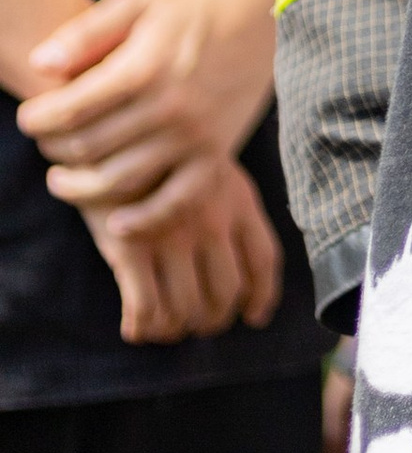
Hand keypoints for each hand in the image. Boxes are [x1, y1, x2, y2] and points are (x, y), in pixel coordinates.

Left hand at [19, 0, 277, 207]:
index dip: (37, 120)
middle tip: (47, 143)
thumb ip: (84, 33)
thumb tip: (39, 65)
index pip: (70, 110)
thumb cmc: (187, 10)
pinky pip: (176, 201)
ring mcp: (194, 136)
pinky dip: (144, 220)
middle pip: (88, 148)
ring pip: (120, 181)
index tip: (29, 118)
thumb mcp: (134, 5)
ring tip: (62, 180)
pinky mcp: (216, 155)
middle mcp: (168, 107)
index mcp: (143, 68)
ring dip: (80, 189)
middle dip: (54, 150)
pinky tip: (116, 224)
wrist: (257, 19)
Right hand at [84, 156, 282, 343]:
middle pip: (225, 293)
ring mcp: (172, 234)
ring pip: (186, 309)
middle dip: (212, 319)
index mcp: (237, 198)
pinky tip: (134, 328)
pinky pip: (146, 308)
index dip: (261, 296)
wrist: (106, 124)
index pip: (263, 260)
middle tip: (196, 324)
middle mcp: (211, 219)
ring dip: (174, 328)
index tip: (253, 316)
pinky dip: (142, 326)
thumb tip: (242, 265)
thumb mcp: (208, 165)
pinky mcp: (131, 246)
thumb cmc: (157, 149)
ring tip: (163, 328)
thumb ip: (229, 204)